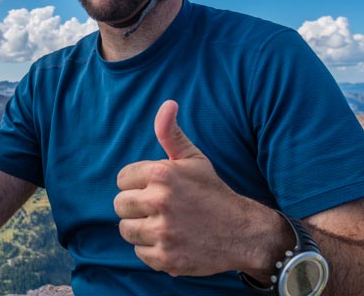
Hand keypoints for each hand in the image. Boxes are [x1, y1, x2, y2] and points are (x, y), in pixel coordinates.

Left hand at [114, 100, 258, 276]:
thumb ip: (170, 133)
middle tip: (158, 208)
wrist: (243, 232)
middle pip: (119, 205)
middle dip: (135, 206)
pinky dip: (152, 250)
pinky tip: (171, 241)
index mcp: (162, 174)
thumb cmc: (212, 193)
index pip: (121, 179)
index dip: (136, 184)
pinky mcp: (166, 258)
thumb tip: (167, 104)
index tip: (155, 189)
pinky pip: (139, 253)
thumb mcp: (193, 159)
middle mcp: (160, 202)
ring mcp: (163, 232)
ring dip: (141, 229)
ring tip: (164, 224)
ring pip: (126, 230)